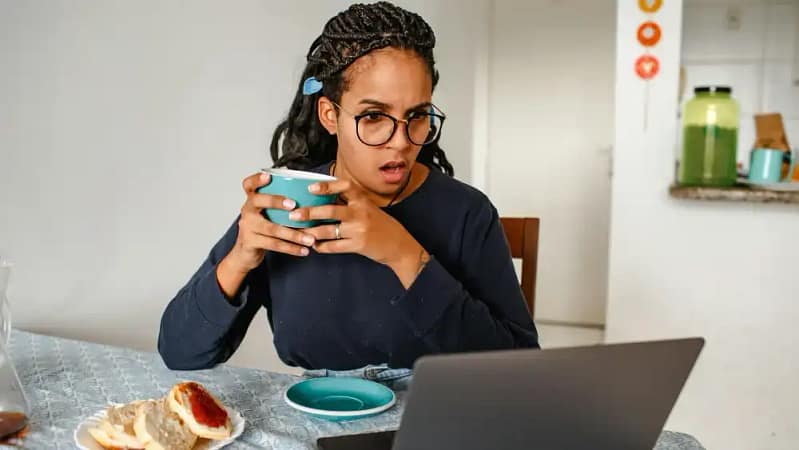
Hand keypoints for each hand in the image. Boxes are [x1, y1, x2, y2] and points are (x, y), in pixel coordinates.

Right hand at [224, 172, 315, 273]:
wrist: (246, 253)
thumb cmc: (263, 229)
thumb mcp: (268, 214)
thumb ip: (281, 205)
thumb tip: (314, 199)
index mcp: (252, 200)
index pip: (249, 184)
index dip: (257, 179)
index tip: (269, 176)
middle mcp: (247, 210)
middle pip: (259, 201)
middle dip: (277, 201)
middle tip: (294, 205)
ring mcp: (247, 226)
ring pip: (272, 228)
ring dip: (294, 234)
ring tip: (310, 238)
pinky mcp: (251, 242)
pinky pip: (274, 244)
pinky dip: (291, 248)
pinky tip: (304, 250)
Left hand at [292, 179, 427, 287]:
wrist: (399, 245)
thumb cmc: (381, 225)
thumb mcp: (369, 208)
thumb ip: (350, 202)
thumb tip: (324, 198)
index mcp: (362, 200)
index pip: (344, 187)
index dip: (326, 186)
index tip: (310, 187)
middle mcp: (360, 213)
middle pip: (329, 211)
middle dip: (309, 213)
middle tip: (293, 215)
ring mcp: (358, 230)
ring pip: (328, 230)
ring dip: (311, 233)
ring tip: (299, 233)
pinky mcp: (358, 246)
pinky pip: (334, 246)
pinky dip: (321, 247)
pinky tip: (315, 246)